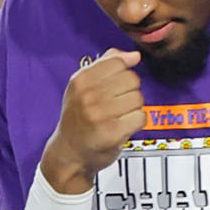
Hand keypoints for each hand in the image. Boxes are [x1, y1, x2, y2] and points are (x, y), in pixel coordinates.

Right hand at [40, 49, 143, 193]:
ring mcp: (99, 115)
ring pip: (138, 99)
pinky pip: (140, 117)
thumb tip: (134, 56)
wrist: (68, 153)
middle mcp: (88, 96)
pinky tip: (121, 127)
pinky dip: (135, 123)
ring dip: (132, 109)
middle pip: (132, 79)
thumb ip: (106, 65)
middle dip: (129, 91)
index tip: (113, 86)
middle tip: (115, 104)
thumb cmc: (78, 118)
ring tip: (118, 116)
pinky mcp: (112, 133)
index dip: (122, 73)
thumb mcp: (82, 87)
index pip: (118, 62)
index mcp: (80, 81)